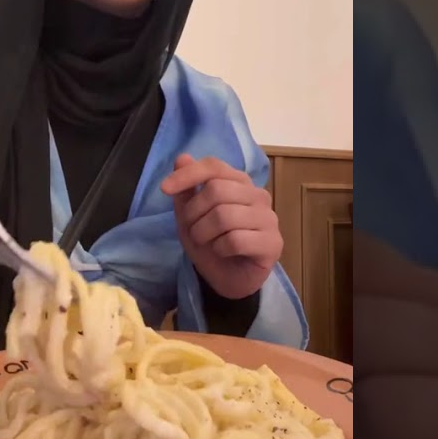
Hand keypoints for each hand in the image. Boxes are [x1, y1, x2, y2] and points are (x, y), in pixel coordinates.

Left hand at [160, 154, 281, 298]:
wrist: (228, 280)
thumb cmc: (211, 244)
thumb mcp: (190, 217)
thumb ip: (187, 189)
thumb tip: (182, 158)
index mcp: (239, 183)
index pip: (214, 166)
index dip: (188, 175)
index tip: (165, 189)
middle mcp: (258, 195)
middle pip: (217, 190)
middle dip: (194, 214)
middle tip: (194, 231)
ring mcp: (269, 218)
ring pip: (225, 216)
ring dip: (205, 234)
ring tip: (208, 243)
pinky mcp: (273, 242)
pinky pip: (236, 240)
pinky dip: (220, 249)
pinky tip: (224, 253)